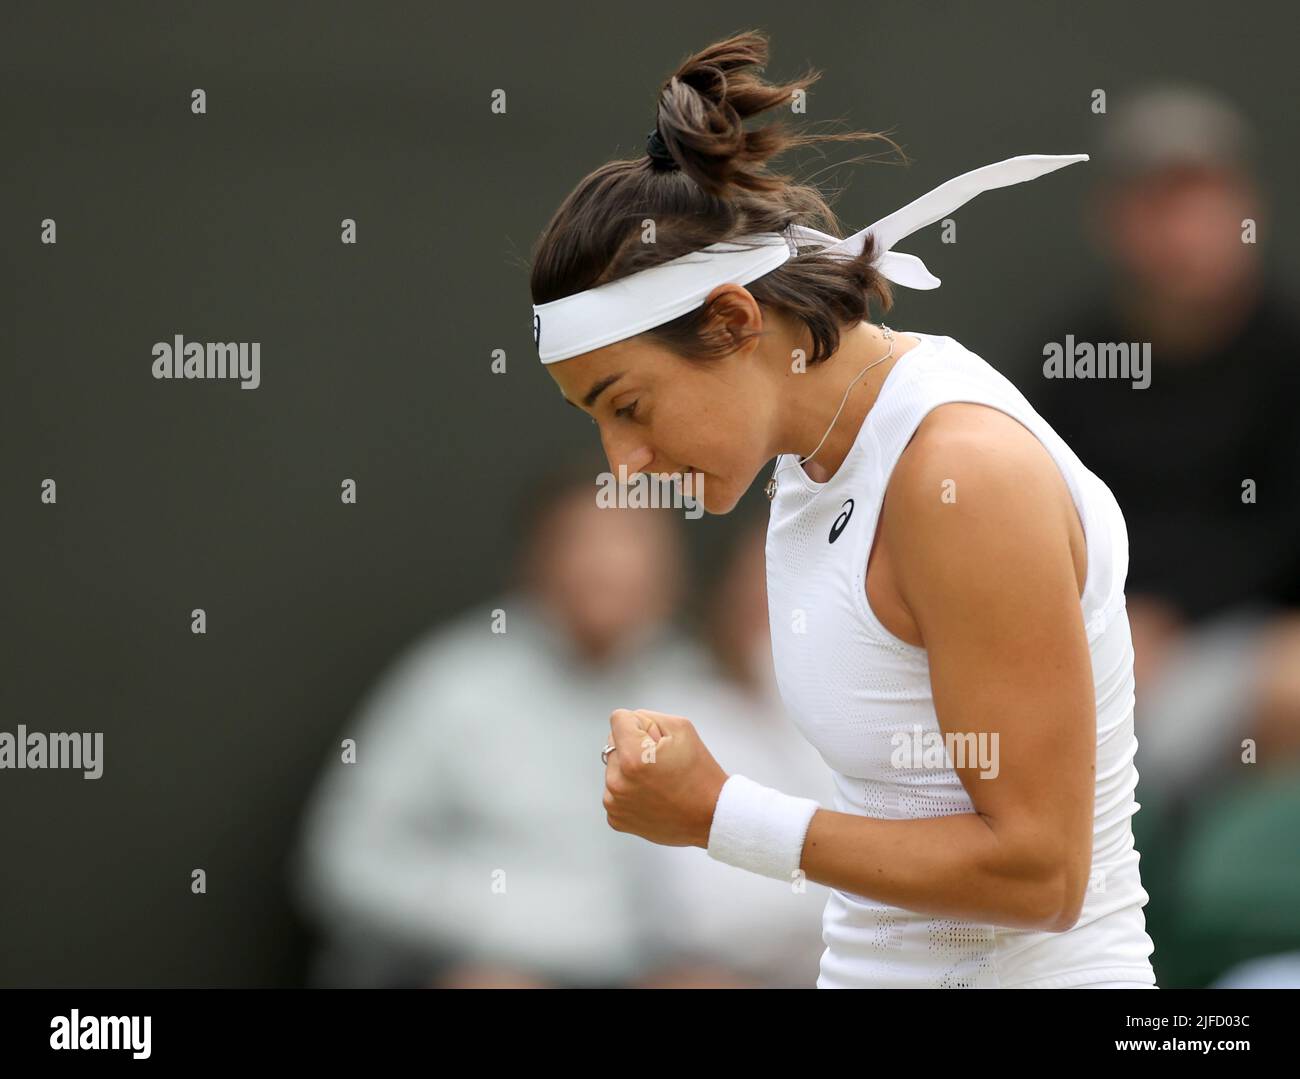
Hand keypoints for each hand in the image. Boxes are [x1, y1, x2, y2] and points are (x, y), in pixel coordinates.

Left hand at [603, 708, 728, 847]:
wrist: (710, 816)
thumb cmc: (699, 772)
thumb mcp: (681, 728)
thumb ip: (646, 718)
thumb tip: (626, 724)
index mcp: (632, 758)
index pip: (618, 718)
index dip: (640, 724)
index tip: (656, 741)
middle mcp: (617, 782)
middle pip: (614, 743)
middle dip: (633, 747)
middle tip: (661, 764)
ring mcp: (614, 803)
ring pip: (614, 768)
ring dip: (629, 770)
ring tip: (657, 782)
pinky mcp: (616, 818)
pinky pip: (614, 791)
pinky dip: (629, 791)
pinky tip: (651, 797)